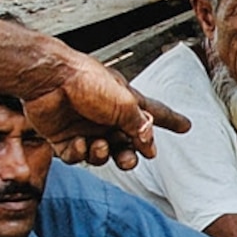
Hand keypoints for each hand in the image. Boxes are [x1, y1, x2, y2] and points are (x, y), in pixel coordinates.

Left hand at [22, 48, 186, 167]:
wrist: (49, 79)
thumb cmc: (87, 81)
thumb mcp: (124, 104)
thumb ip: (140, 127)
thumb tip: (150, 145)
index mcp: (124, 103)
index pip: (154, 114)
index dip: (170, 121)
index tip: (186, 126)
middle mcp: (106, 116)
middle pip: (126, 145)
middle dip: (129, 156)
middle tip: (128, 158)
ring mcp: (84, 127)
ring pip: (102, 155)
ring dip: (103, 155)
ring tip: (98, 144)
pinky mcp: (63, 137)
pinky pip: (77, 157)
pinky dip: (80, 154)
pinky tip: (79, 142)